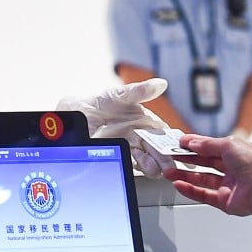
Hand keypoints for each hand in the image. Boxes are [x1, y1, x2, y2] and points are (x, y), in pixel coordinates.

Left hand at [57, 78, 173, 176]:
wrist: (74, 114)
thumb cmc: (98, 102)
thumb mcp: (118, 95)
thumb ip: (138, 91)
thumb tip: (161, 83)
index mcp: (144, 120)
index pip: (162, 132)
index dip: (171, 139)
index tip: (177, 144)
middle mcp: (139, 135)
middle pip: (156, 148)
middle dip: (164, 156)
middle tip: (169, 162)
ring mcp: (129, 146)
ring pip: (146, 158)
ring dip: (153, 164)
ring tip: (157, 168)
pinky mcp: (118, 155)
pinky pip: (131, 163)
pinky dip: (139, 167)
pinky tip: (143, 167)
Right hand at [163, 134, 251, 216]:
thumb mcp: (229, 146)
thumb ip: (208, 144)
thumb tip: (193, 143)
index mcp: (236, 152)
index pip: (210, 146)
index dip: (194, 144)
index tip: (179, 143)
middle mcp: (232, 168)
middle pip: (204, 162)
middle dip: (187, 158)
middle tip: (171, 156)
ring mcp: (227, 185)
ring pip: (201, 179)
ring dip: (184, 175)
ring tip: (169, 172)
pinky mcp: (223, 200)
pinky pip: (202, 194)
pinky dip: (190, 190)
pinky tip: (179, 184)